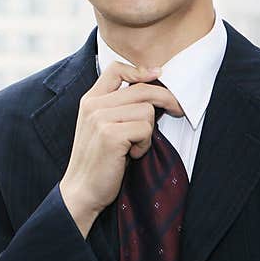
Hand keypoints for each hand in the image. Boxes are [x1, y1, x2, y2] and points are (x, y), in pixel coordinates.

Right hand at [59, 61, 183, 238]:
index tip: (157, 75)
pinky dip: (144, 144)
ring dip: (148, 132)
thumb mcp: (101, 126)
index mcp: (90, 100)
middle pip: (141, 89)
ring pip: (147, 110)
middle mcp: (93, 105)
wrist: (81, 191)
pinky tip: (131, 155)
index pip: (116, 69)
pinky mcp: (111, 135)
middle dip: (166, 99)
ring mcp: (100, 119)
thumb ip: (117, 106)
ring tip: (134, 146)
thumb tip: (153, 87)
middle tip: (178, 110)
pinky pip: (145, 128)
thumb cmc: (97, 161)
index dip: (140, 71)